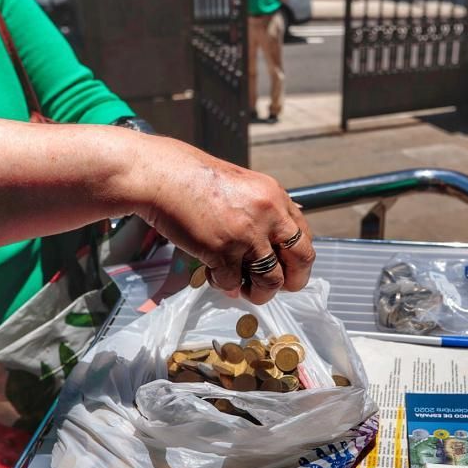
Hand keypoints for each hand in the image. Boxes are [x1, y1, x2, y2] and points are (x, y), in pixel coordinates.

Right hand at [134, 138, 314, 303]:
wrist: (163, 176)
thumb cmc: (195, 179)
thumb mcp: (244, 187)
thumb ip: (263, 213)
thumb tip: (273, 244)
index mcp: (276, 197)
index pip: (304, 237)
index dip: (297, 259)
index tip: (287, 268)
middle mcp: (268, 216)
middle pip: (301, 260)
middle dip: (292, 281)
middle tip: (278, 287)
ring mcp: (247, 235)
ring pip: (270, 280)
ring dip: (258, 292)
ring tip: (243, 288)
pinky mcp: (222, 251)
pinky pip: (233, 282)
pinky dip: (224, 284)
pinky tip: (213, 274)